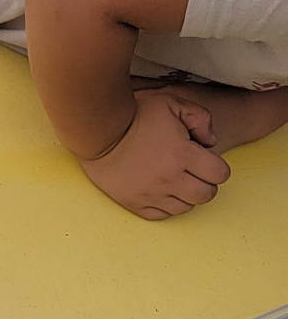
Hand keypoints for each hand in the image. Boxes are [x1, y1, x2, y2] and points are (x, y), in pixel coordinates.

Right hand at [80, 88, 229, 218]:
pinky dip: (167, 206)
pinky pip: (161, 216)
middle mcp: (169, 178)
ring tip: (179, 183)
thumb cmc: (136, 115)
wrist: (99, 134)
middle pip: (205, 195)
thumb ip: (201, 118)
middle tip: (197, 174)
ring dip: (187, 196)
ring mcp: (150, 194)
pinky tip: (163, 192)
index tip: (208, 162)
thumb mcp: (173, 102)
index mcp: (183, 154)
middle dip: (207, 184)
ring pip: (185, 208)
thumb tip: (211, 142)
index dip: (219, 168)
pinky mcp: (134, 203)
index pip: (219, 174)